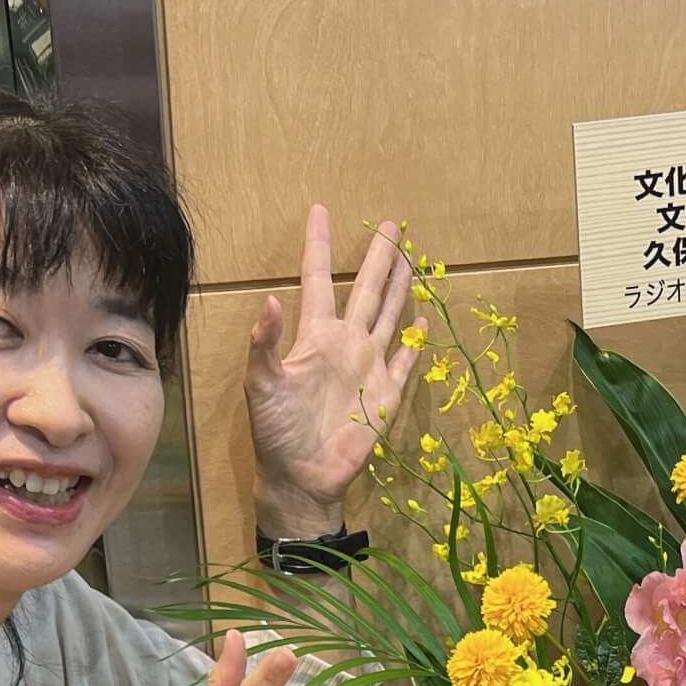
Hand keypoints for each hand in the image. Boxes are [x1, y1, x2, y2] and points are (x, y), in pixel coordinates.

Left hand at [245, 205, 424, 533]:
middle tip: (390, 225)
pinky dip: (416, 343)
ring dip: (400, 288)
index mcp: (315, 336)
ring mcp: (369, 367)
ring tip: (410, 258)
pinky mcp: (388, 394)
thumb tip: (268, 300)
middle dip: (377, 257)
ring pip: (389, 316)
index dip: (318, 246)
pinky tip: (424, 322)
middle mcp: (345, 344)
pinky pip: (405, 362)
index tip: (320, 210)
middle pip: (365, 289)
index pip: (317, 279)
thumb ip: (265, 343)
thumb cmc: (276, 431)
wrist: (302, 475)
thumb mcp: (261, 384)